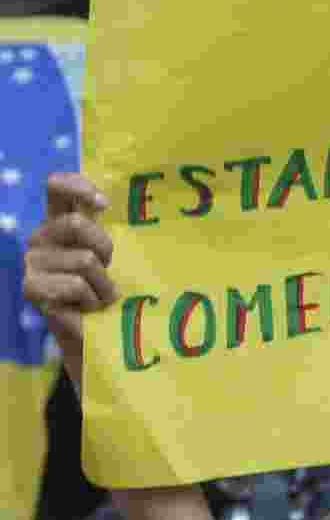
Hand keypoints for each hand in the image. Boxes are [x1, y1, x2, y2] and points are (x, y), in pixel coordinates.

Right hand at [23, 173, 116, 395]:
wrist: (93, 333)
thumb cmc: (103, 290)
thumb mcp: (106, 255)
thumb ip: (100, 228)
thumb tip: (101, 203)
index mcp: (56, 222)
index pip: (55, 187)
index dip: (77, 186)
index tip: (103, 205)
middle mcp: (39, 237)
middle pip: (77, 224)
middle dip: (104, 247)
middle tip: (108, 268)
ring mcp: (32, 262)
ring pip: (84, 260)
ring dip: (102, 284)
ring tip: (98, 297)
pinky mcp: (32, 288)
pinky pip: (76, 284)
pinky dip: (91, 299)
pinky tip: (86, 309)